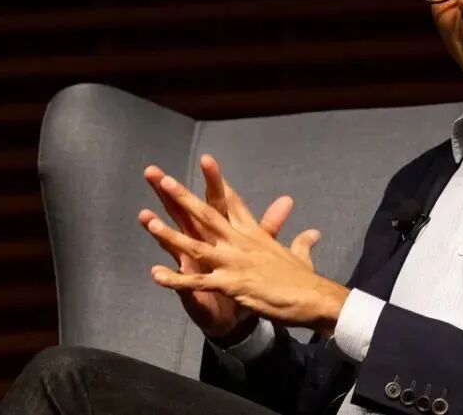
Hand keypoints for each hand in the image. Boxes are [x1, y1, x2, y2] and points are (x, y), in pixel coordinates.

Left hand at [142, 158, 349, 337]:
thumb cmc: (305, 280)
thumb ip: (302, 242)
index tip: (206, 161)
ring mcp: (234, 263)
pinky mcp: (232, 285)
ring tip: (148, 220)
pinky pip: (198, 282)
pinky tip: (156, 276)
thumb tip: (314, 233)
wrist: (314, 300)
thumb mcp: (302, 256)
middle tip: (162, 179)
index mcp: (255, 234)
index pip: (233, 203)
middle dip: (183, 197)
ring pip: (195, 245)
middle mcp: (241, 242)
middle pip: (208, 214)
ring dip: (170, 234)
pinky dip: (176, 280)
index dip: (218, 182)